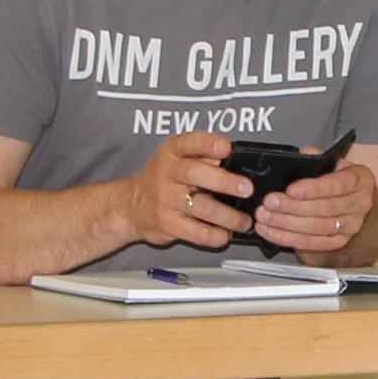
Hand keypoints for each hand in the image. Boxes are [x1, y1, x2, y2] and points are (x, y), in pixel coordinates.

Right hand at [125, 133, 253, 251]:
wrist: (130, 205)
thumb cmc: (163, 179)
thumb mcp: (178, 158)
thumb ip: (204, 156)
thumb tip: (239, 161)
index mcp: (172, 151)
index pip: (190, 142)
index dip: (209, 144)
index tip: (226, 148)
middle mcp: (167, 173)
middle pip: (195, 174)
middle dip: (224, 182)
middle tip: (247, 189)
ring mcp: (166, 200)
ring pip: (201, 207)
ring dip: (229, 216)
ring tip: (244, 220)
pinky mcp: (167, 224)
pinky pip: (197, 233)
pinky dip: (216, 236)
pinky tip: (226, 234)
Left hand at [255, 165, 376, 262]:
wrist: (351, 198)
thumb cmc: (336, 176)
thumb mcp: (331, 161)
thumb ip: (315, 159)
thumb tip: (300, 157)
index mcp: (360, 180)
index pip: (338, 184)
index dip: (313, 188)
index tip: (290, 190)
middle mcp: (360, 204)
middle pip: (325, 208)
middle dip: (293, 206)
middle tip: (269, 202)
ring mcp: (351, 226)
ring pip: (316, 228)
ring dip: (286, 223)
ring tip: (265, 217)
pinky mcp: (338, 242)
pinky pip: (311, 243)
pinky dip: (287, 238)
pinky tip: (270, 231)